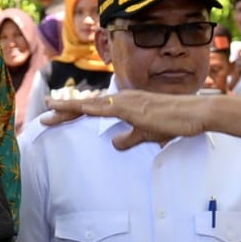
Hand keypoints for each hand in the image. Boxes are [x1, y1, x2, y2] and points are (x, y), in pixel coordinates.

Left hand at [41, 90, 207, 149]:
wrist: (197, 112)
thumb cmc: (176, 121)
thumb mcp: (148, 133)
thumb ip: (130, 137)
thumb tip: (114, 143)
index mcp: (125, 103)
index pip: (94, 109)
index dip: (74, 113)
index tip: (55, 117)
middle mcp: (123, 98)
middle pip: (87, 105)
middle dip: (63, 111)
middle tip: (43, 117)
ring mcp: (127, 101)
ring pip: (91, 105)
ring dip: (69, 108)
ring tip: (49, 113)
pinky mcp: (133, 108)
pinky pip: (105, 109)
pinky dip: (88, 109)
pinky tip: (76, 110)